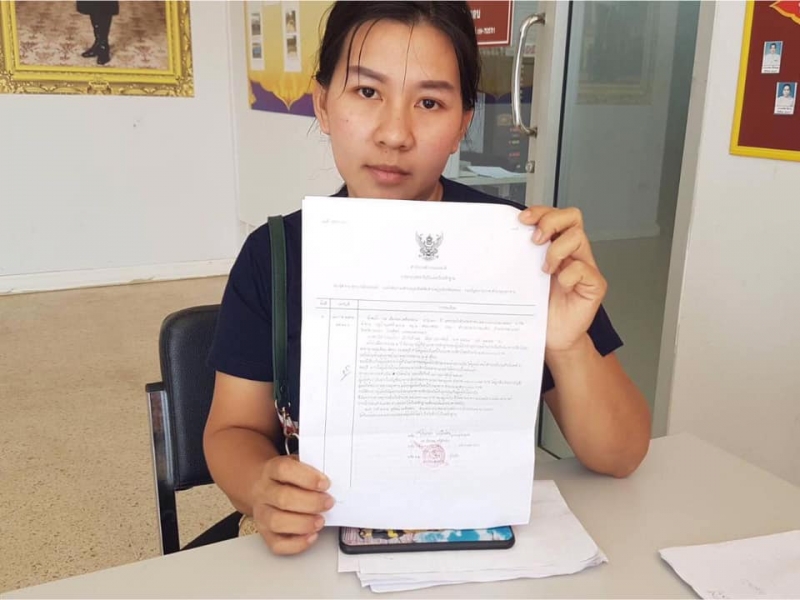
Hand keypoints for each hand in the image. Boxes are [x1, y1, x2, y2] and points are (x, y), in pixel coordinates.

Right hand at [251, 455, 333, 554]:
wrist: (260, 485)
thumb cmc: (285, 477)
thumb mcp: (295, 464)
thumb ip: (311, 467)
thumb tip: (334, 476)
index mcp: (271, 470)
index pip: (284, 470)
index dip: (307, 478)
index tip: (325, 484)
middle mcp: (263, 492)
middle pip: (283, 498)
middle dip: (311, 503)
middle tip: (328, 503)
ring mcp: (261, 514)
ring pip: (277, 522)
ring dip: (303, 524)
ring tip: (320, 521)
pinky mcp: (265, 533)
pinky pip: (277, 544)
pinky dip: (296, 544)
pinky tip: (311, 535)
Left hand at [519, 206, 606, 351]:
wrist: (553, 337)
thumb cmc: (540, 309)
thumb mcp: (524, 278)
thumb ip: (519, 259)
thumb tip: (499, 242)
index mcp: (555, 246)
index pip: (555, 215)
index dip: (540, 212)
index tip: (522, 220)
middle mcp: (572, 253)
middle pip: (572, 217)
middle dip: (551, 221)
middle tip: (536, 240)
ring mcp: (585, 267)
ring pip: (578, 237)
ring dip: (557, 249)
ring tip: (545, 269)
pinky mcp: (594, 284)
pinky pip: (584, 268)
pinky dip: (569, 274)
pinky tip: (561, 285)